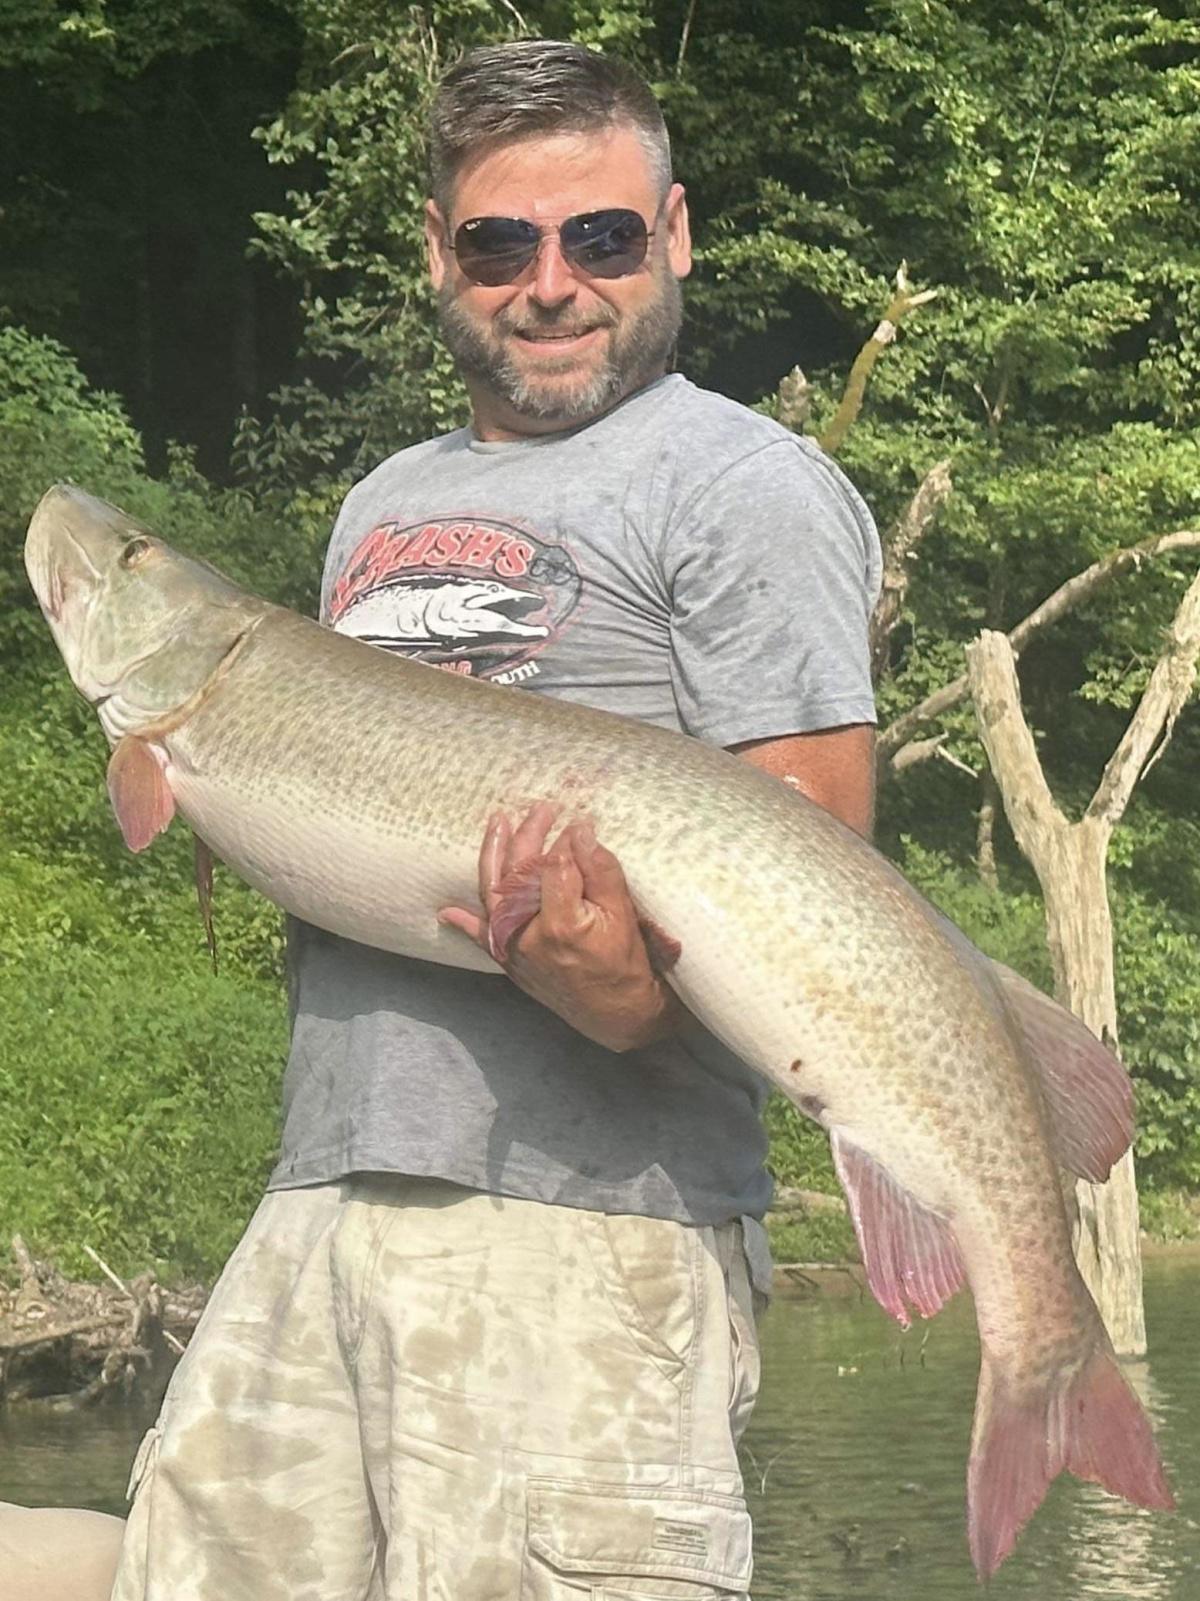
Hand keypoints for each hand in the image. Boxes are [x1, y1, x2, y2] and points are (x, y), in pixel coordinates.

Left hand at [438, 803, 682, 1052]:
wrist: (617, 1014)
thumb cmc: (626, 964)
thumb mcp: (623, 914)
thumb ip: (601, 870)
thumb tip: (580, 831)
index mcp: (560, 921)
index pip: (554, 864)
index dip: (566, 840)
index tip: (577, 823)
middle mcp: (528, 934)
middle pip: (519, 872)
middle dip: (530, 835)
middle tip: (544, 809)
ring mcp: (514, 949)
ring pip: (494, 893)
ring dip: (493, 854)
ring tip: (498, 823)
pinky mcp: (510, 962)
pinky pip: (482, 938)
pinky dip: (464, 923)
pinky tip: (446, 911)